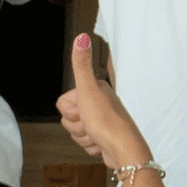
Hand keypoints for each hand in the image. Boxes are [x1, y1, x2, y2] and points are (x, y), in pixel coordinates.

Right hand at [64, 33, 150, 167]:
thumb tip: (82, 36)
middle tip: (90, 124)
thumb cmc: (106, 121)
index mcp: (96, 89)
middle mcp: (100, 103)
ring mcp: (102, 121)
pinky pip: (85, 144)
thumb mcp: (88, 89)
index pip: (63, 102)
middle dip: (76, 126)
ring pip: (76, 132)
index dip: (70, 111)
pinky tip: (100, 143)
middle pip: (68, 118)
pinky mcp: (104, 138)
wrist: (123, 149)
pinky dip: (91, 147)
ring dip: (83, 137)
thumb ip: (81, 64)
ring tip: (97, 135)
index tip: (83, 110)